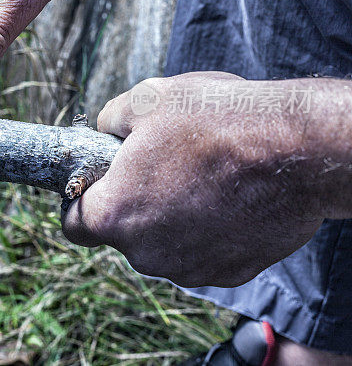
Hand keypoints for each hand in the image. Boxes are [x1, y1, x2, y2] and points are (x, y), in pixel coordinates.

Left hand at [62, 72, 327, 286]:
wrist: (298, 148)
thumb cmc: (216, 120)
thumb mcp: (144, 100)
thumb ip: (109, 121)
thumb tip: (106, 132)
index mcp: (115, 215)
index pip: (73, 225)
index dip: (80, 199)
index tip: (98, 181)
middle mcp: (146, 254)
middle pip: (122, 232)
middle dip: (132, 201)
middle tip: (159, 163)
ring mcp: (190, 268)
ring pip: (162, 243)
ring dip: (170, 216)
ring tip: (200, 174)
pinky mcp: (230, 272)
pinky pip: (202, 250)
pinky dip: (207, 229)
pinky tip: (228, 195)